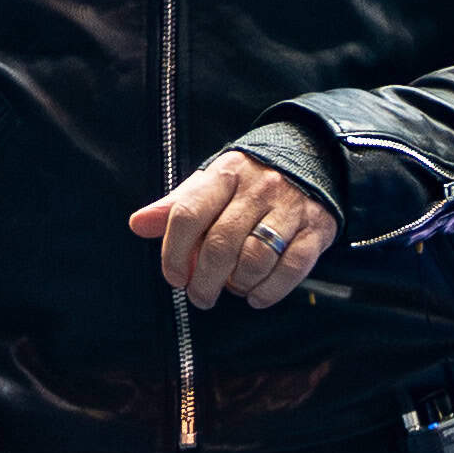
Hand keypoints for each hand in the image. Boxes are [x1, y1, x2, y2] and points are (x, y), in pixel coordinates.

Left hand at [129, 151, 336, 309]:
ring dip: (237, 285)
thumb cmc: (249, 180)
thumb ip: (175, 206)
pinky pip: (291, 269)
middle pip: (221, 244)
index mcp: (225, 173)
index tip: (174, 276)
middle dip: (204, 280)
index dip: (174, 252)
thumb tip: (138, 224)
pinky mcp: (316, 228)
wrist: (311, 157)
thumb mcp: (211, 183)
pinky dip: (269, 291)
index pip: (188, 214)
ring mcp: (289, 208)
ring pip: (255, 259)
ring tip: (232, 288)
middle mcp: (258, 188)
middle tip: (200, 295)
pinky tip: (257, 295)